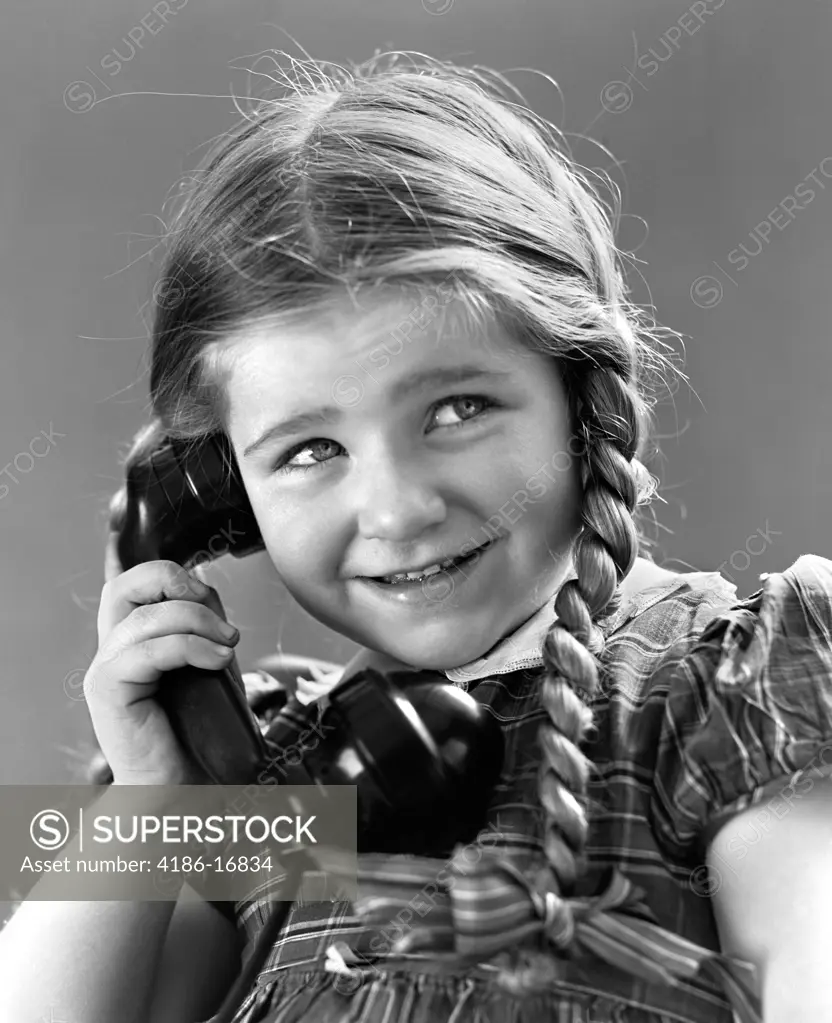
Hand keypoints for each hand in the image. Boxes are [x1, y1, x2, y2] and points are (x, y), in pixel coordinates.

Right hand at [84, 532, 241, 784]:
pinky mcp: (110, 692)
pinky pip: (146, 651)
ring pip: (143, 618)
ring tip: (229, 644)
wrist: (185, 793)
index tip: (212, 601)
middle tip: (213, 608)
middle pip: (121, 586)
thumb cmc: (200, 736)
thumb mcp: (208, 667)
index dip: (172, 577)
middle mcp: (112, 652)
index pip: (134, 584)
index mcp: (132, 643)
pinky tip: (218, 659)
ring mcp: (106, 671)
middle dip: (171, 581)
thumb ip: (203, 629)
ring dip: (197, 621)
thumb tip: (208, 588)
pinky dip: (190, 647)